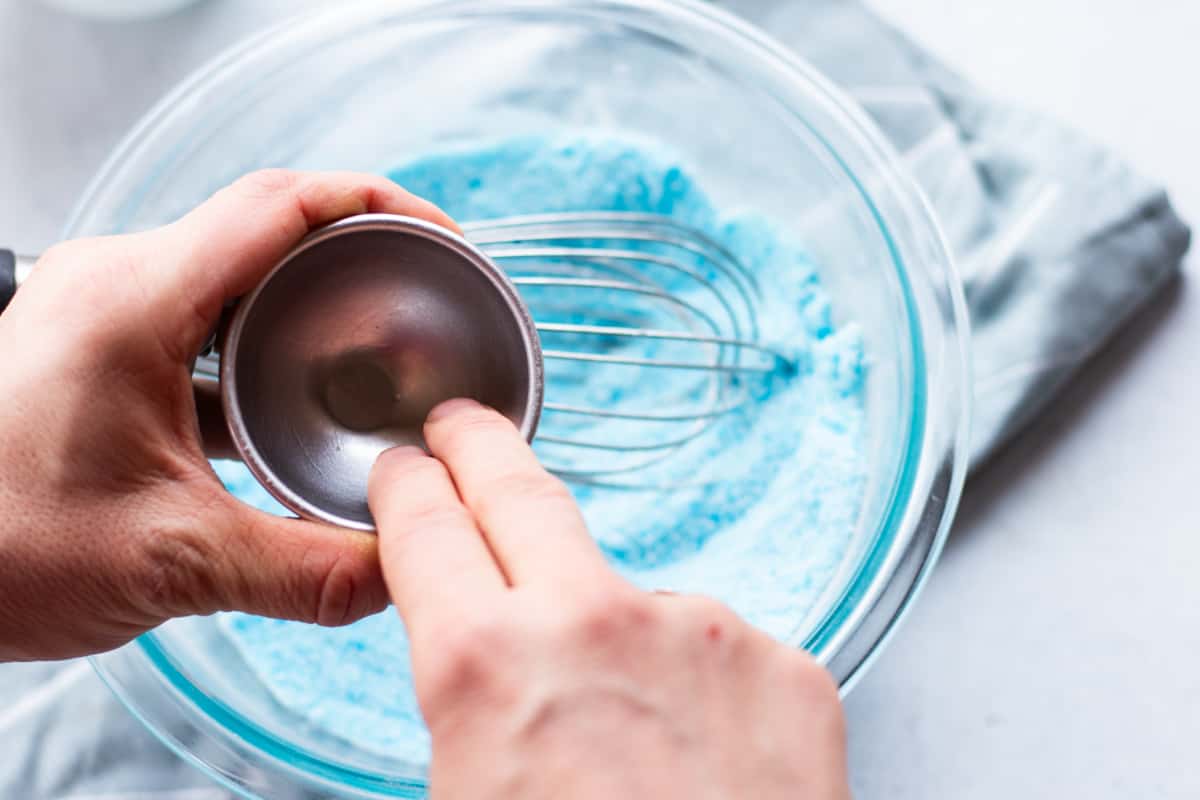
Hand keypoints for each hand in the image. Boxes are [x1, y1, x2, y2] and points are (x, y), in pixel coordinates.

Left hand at [0, 169, 457, 660]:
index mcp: (136, 300)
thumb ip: (302, 570)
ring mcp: (102, 307)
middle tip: (424, 294)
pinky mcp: (97, 343)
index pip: (282, 205)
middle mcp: (117, 279)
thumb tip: (398, 573)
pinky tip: (290, 401)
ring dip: (306, 300)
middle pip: (267, 226)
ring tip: (372, 343)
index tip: (443, 238)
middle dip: (357, 252)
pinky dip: (259, 342)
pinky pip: (201, 314)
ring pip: (234, 269)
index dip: (379, 205)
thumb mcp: (169, 562)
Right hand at [369, 399, 850, 799]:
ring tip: (625, 738)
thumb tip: (476, 683)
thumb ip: (468, 712)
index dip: (407, 490)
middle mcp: (597, 619)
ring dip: (614, 633)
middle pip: (521, 489)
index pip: (426, 528)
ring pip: (632, 595)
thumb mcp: (462, 797)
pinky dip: (701, 688)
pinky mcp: (789, 663)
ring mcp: (706, 630)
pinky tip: (702, 763)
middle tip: (465, 428)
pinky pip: (720, 650)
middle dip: (480, 447)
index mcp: (487, 666)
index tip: (408, 468)